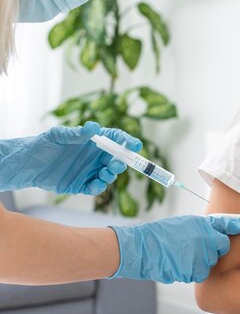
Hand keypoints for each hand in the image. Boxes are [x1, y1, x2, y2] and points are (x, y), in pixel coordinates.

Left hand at [0, 121, 141, 194]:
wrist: (30, 165)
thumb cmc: (44, 144)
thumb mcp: (59, 136)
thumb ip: (77, 134)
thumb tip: (94, 126)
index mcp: (94, 141)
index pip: (116, 139)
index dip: (127, 141)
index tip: (136, 146)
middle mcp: (96, 156)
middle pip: (117, 158)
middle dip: (121, 162)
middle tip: (116, 164)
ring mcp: (91, 170)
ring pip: (110, 174)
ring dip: (111, 175)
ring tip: (104, 174)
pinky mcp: (84, 184)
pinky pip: (97, 187)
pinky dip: (99, 187)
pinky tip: (95, 185)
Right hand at [110, 215, 239, 283]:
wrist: (143, 249)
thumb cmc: (161, 234)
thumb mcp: (185, 223)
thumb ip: (204, 227)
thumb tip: (217, 230)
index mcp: (203, 224)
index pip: (228, 224)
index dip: (238, 225)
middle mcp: (206, 239)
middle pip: (222, 246)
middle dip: (214, 248)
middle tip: (197, 246)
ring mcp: (202, 256)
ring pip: (210, 262)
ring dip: (201, 260)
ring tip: (183, 254)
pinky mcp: (194, 271)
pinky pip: (200, 273)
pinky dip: (192, 270)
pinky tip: (180, 263)